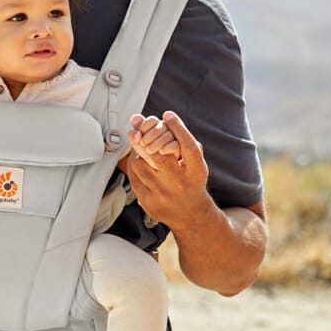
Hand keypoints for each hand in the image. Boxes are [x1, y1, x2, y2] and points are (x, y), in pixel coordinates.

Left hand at [125, 111, 210, 229]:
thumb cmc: (191, 182)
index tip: (168, 115)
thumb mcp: (196, 164)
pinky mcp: (148, 202)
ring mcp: (163, 195)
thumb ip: (185, 142)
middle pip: (161, 156)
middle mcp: (181, 184)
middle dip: (148, 138)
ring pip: (141, 165)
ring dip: (138, 152)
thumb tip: (165, 117)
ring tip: (140, 148)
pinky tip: (138, 163)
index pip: (188, 147)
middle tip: (141, 129)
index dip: (178, 128)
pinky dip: (134, 166)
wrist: (190, 215)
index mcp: (196, 172)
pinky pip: (134, 177)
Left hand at [127, 114, 180, 169]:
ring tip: (148, 150)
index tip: (139, 136)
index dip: (144, 126)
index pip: (152, 120)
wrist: (159, 173)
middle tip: (142, 143)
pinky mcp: (180, 150)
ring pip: (169, 135)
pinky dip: (167, 147)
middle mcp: (168, 131)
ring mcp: (175, 140)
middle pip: (162, 125)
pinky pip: (176, 145)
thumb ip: (134, 134)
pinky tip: (161, 151)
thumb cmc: (148, 157)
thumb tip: (134, 118)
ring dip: (157, 142)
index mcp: (157, 127)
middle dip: (150, 134)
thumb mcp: (139, 146)